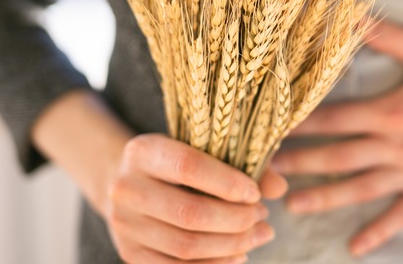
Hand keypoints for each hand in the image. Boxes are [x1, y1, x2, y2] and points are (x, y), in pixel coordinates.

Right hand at [105, 134, 287, 262]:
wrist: (132, 184)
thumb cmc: (178, 163)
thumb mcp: (203, 150)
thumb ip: (243, 162)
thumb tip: (278, 188)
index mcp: (142, 151)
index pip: (188, 166)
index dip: (227, 183)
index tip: (255, 193)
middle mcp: (125, 188)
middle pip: (189, 212)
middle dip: (236, 219)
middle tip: (262, 216)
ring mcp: (124, 225)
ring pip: (185, 246)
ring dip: (231, 244)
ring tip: (259, 234)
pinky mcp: (130, 254)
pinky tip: (238, 253)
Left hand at [271, 21, 402, 256]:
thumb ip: (386, 35)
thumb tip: (349, 12)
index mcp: (395, 110)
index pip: (335, 119)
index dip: (300, 124)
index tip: (271, 128)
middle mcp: (401, 145)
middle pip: (339, 157)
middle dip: (300, 163)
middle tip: (265, 170)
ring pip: (361, 189)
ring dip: (324, 199)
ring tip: (290, 205)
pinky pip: (402, 215)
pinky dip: (378, 232)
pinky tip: (355, 247)